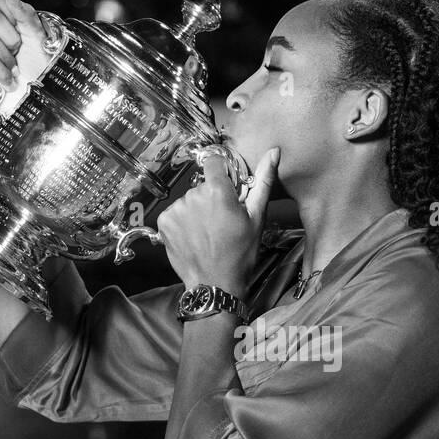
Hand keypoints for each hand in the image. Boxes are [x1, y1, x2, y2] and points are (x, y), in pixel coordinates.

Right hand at [0, 0, 52, 112]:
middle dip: (13, 39)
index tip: (25, 30)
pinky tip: (9, 83)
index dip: (13, 11)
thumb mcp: (40, 39)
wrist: (39, 101)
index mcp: (7, 20)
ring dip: (8, 60)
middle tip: (20, 54)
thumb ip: (25, 14)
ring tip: (16, 71)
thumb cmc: (40, 70)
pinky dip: (1, 73)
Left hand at [156, 147, 279, 295]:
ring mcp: (176, 209)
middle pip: (202, 185)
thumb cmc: (240, 254)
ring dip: (196, 212)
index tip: (226, 188)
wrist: (216, 285)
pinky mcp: (164, 222)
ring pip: (189, 200)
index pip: (214, 161)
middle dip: (211, 198)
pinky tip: (194, 237)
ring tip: (207, 233)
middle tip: (221, 222)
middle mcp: (193, 196)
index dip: (221, 173)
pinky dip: (182, 223)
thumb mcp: (257, 217)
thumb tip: (273, 152)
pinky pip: (175, 213)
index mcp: (218, 191)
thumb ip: (263, 181)